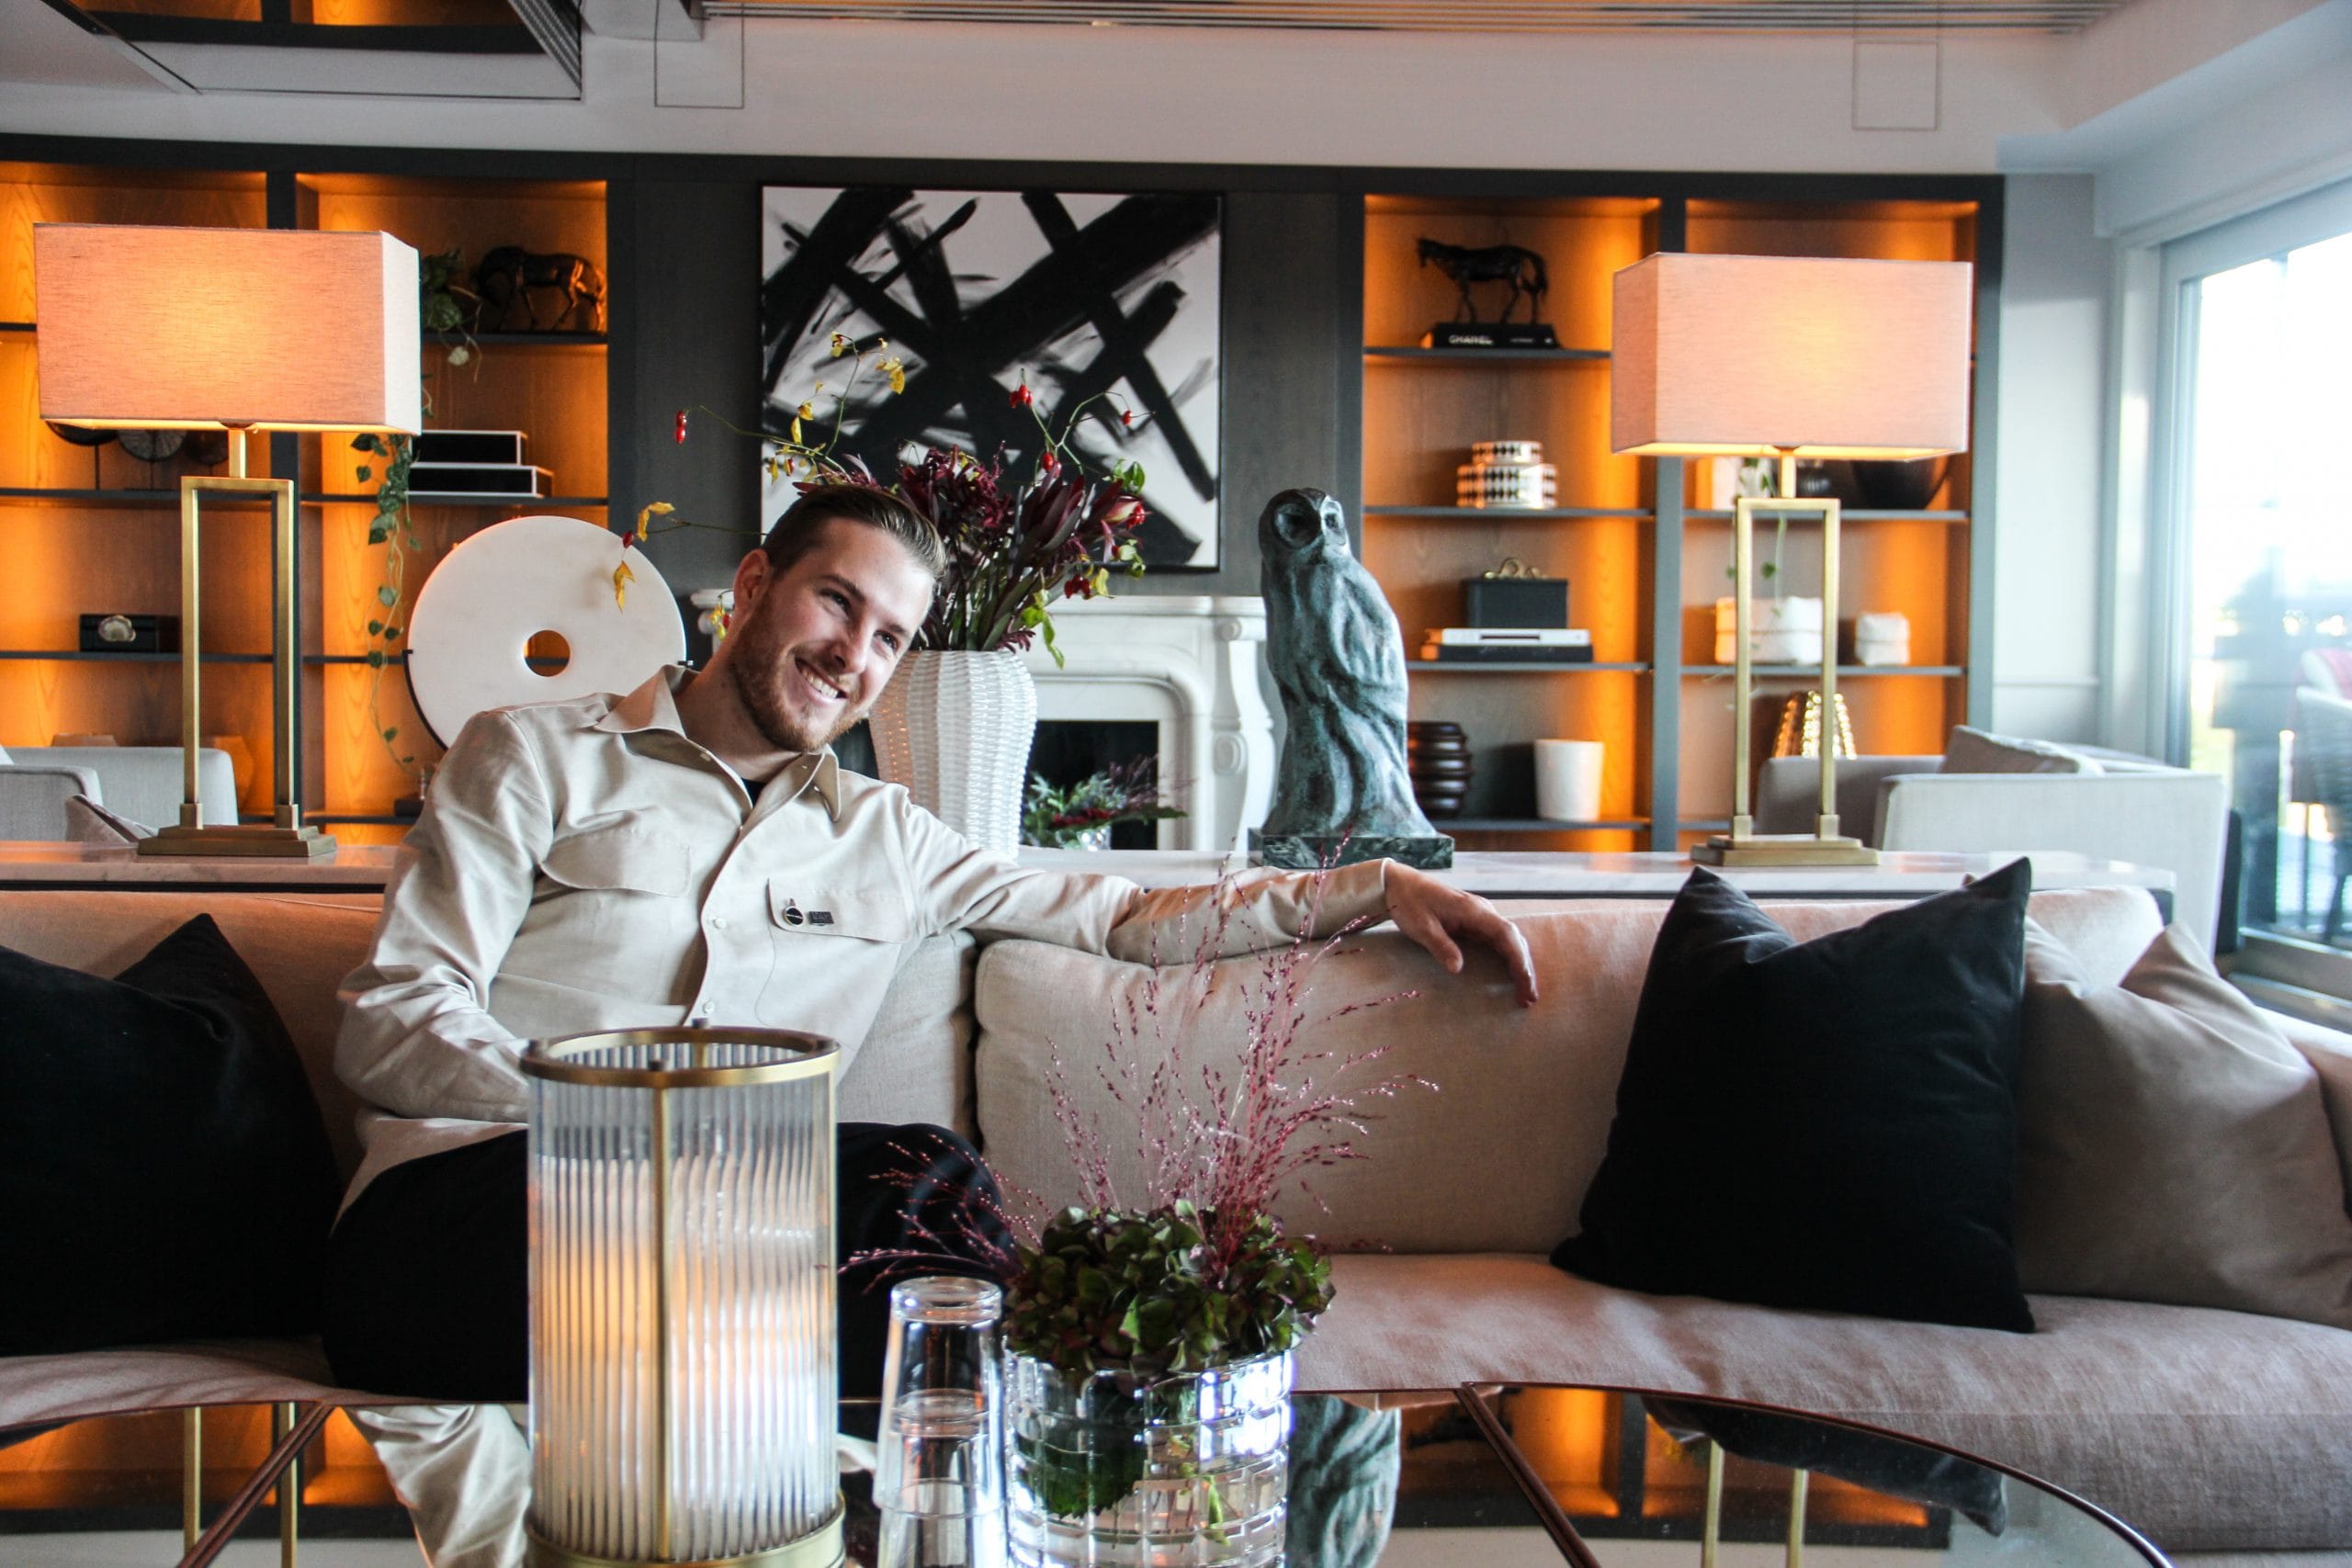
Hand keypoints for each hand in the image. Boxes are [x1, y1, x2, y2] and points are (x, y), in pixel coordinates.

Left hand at [1382, 863, 1537, 1006]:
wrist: (1398, 883)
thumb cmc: (1408, 902)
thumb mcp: (1421, 926)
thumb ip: (1440, 946)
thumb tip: (1458, 969)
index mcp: (1473, 910)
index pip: (1506, 934)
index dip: (1518, 959)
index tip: (1524, 980)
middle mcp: (1482, 912)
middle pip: (1513, 939)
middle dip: (1524, 967)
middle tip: (1529, 997)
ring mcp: (1479, 916)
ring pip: (1508, 940)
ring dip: (1518, 964)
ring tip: (1524, 992)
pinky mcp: (1472, 922)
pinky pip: (1496, 941)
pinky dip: (1506, 958)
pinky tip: (1510, 974)